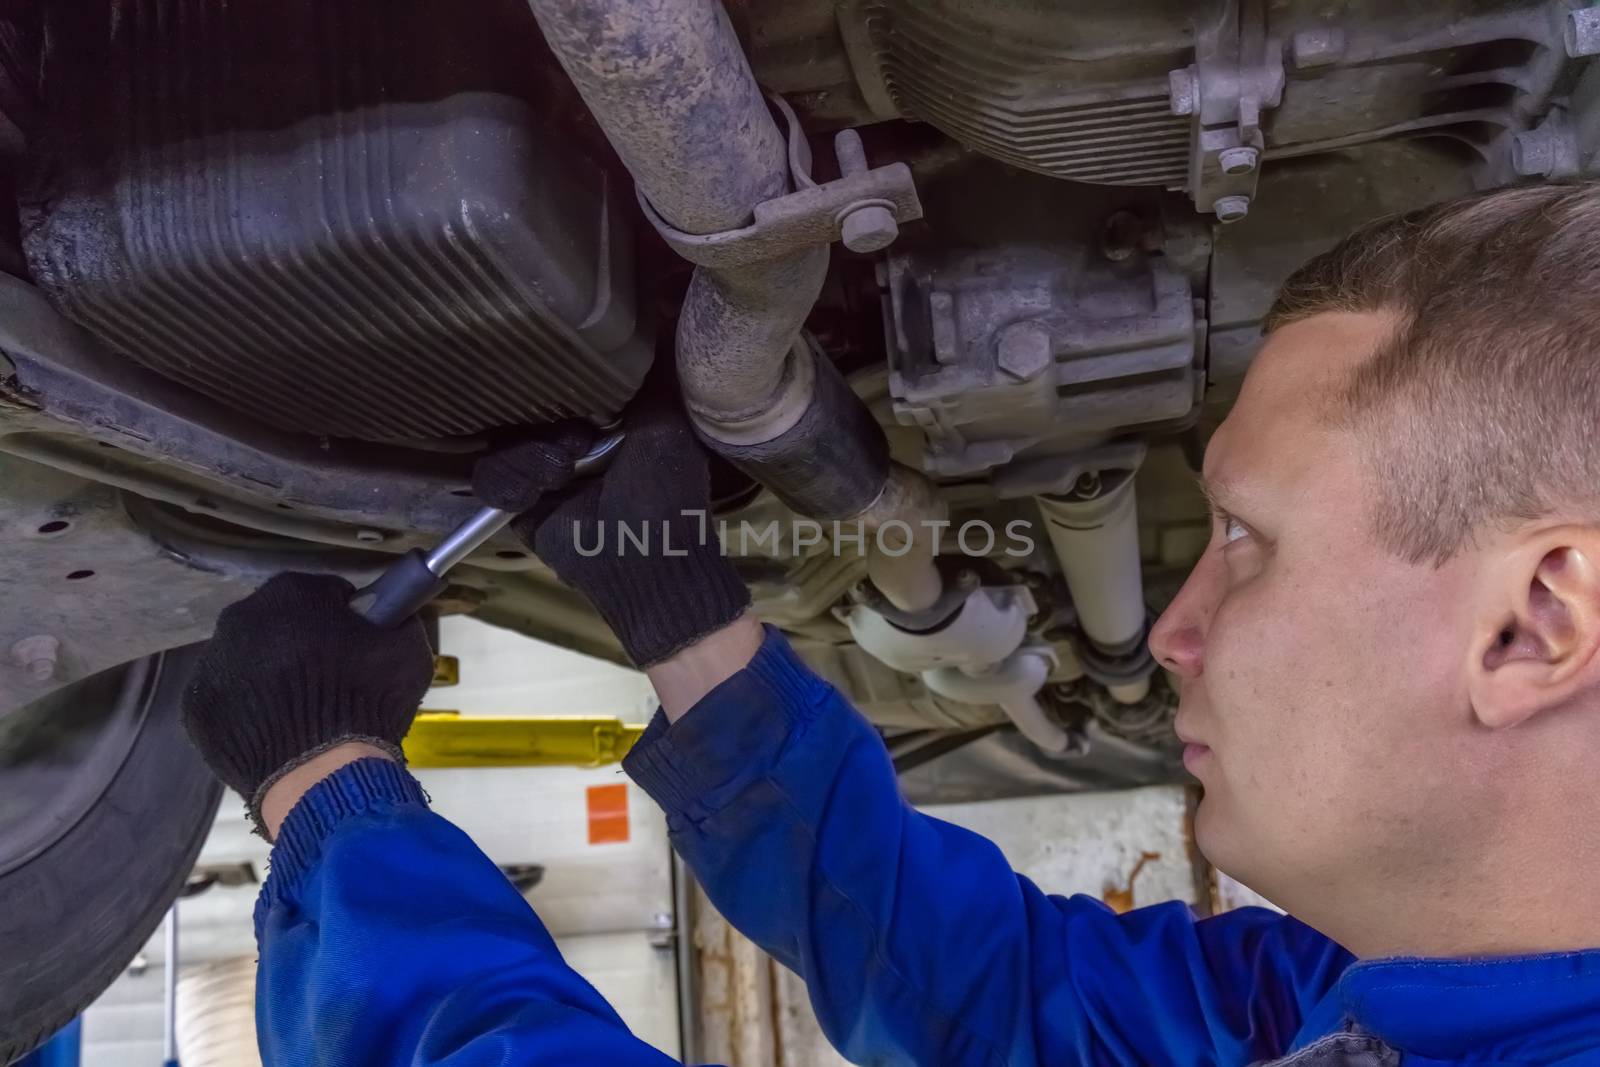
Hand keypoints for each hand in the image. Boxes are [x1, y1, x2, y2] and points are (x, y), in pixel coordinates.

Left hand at [181, 572, 433, 835]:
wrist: (322, 775)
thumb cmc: (367, 702)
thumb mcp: (406, 648)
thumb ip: (395, 620)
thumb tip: (390, 616)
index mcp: (290, 594)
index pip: (322, 593)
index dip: (345, 617)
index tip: (359, 644)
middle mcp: (239, 619)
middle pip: (277, 623)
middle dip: (301, 643)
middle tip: (332, 679)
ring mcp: (211, 666)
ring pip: (247, 660)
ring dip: (271, 675)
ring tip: (305, 712)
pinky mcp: (195, 710)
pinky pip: (228, 699)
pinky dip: (248, 709)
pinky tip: (278, 731)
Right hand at [473, 384, 749, 667]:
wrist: (643, 559)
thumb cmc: (666, 493)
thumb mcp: (667, 424)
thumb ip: (653, 377)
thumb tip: (656, 320)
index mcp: (607, 422)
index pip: (565, 382)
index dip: (562, 380)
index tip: (580, 389)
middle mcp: (571, 442)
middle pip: (526, 408)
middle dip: (545, 422)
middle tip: (576, 442)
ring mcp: (542, 472)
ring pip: (504, 440)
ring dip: (531, 455)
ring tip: (563, 472)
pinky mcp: (520, 504)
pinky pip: (491, 476)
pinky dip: (512, 481)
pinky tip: (539, 493)